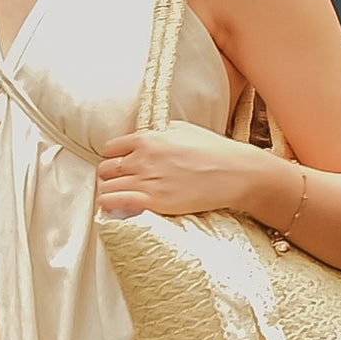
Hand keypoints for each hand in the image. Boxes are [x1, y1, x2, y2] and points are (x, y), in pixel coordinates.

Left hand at [94, 125, 257, 223]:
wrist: (236, 174)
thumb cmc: (213, 150)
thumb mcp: (183, 130)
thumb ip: (158, 134)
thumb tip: (146, 139)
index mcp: (147, 139)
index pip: (110, 149)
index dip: (113, 158)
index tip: (121, 166)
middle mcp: (142, 159)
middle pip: (104, 170)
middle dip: (110, 177)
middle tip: (121, 184)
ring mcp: (147, 181)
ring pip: (106, 189)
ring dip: (110, 194)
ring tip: (120, 199)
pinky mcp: (154, 202)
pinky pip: (114, 203)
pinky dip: (111, 206)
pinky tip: (118, 209)